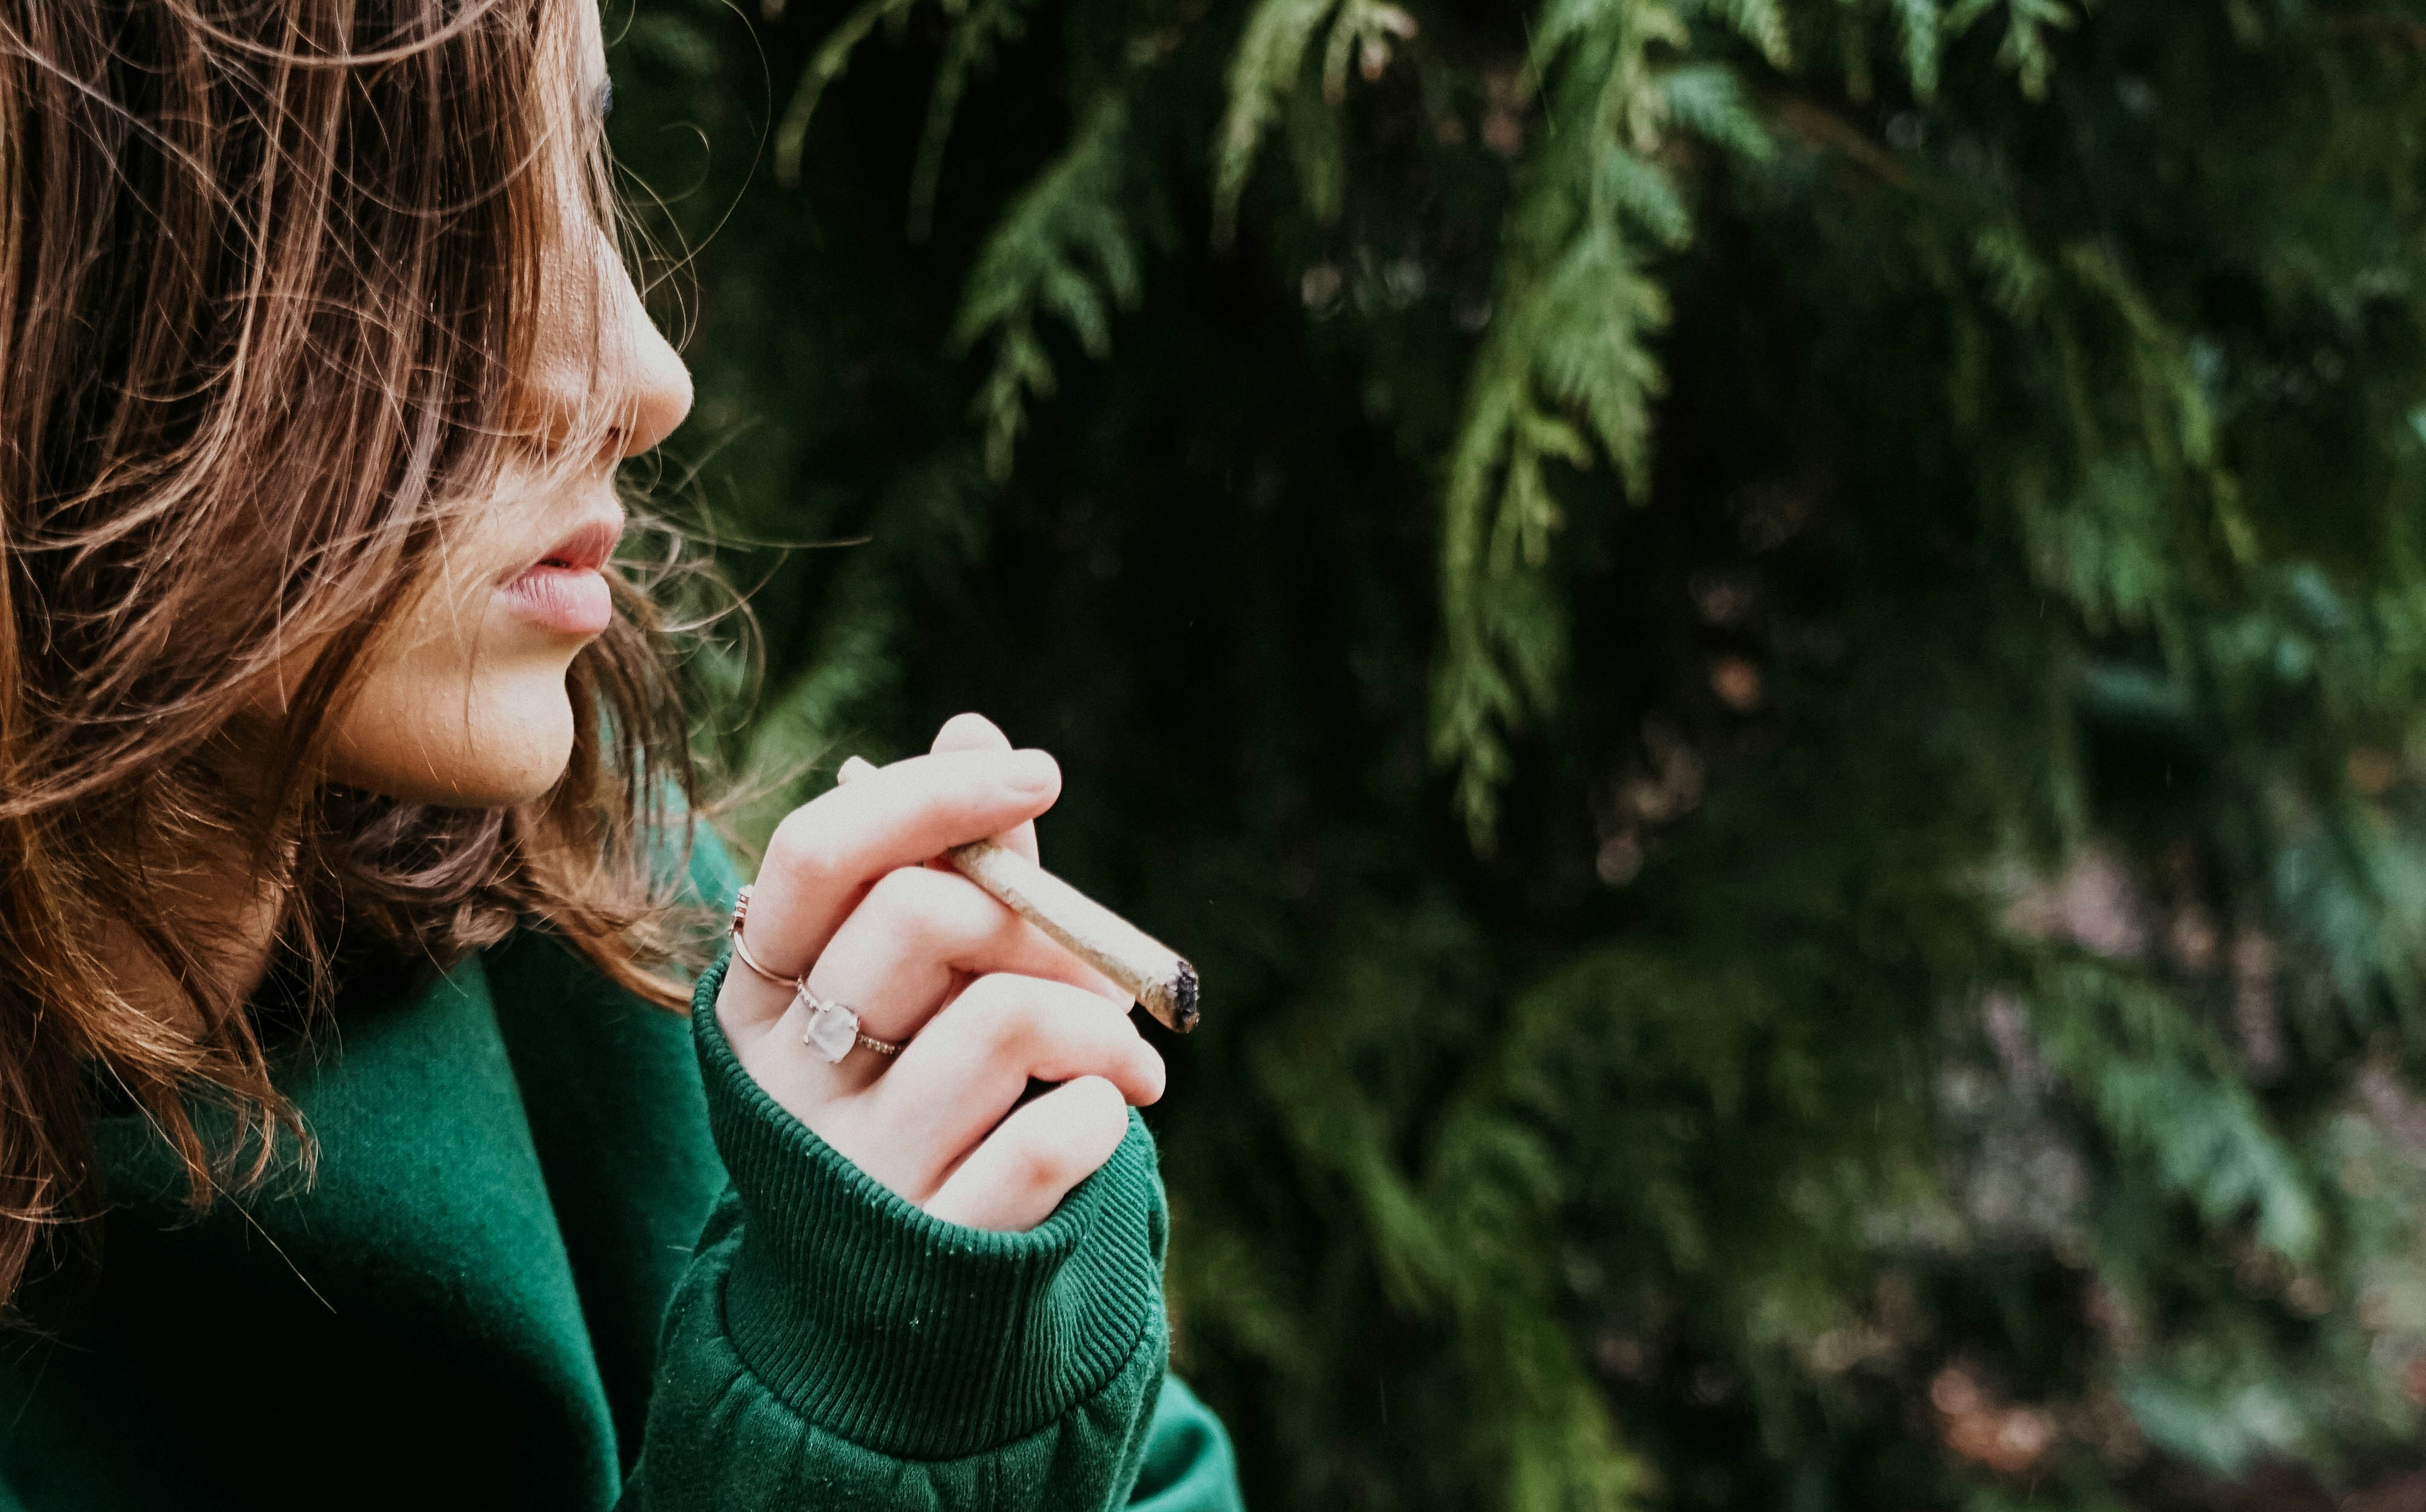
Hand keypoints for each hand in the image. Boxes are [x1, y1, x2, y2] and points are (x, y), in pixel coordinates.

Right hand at [715, 713, 1165, 1231]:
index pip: (821, 852)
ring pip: (1003, 1021)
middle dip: (1046, 924)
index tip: (1040, 773)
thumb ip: (948, 869)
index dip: (936, 794)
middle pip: (922, 920)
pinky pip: (1050, 1137)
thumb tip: (972, 727)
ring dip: (1102, 1027)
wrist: (904, 1330)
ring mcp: (854, 1173)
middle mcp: (786, 1081)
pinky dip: (1106, 1115)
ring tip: (1130, 1064)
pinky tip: (1106, 1126)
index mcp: (760, 999)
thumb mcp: (919, 996)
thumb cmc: (922, 1111)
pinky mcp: (937, 1255)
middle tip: (1105, 974)